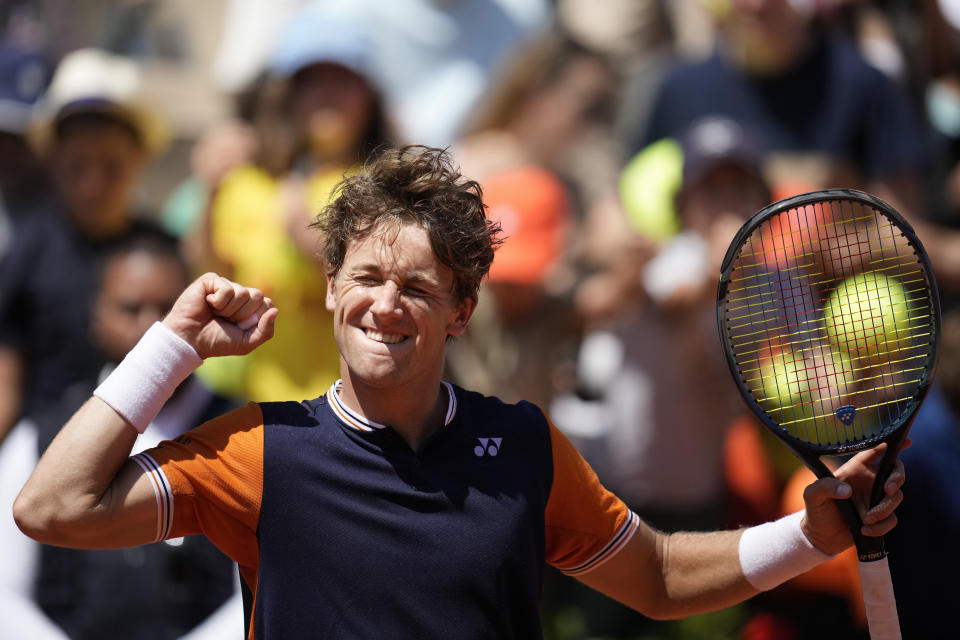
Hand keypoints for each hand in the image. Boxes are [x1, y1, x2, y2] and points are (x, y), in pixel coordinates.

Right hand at [162, 273, 277, 357]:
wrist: (190, 341)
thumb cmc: (217, 341)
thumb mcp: (247, 343)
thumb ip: (266, 331)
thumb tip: (275, 310)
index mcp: (250, 306)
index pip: (267, 304)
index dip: (255, 318)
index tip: (239, 327)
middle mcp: (239, 293)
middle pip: (258, 295)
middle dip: (243, 314)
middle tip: (227, 320)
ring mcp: (225, 285)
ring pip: (243, 292)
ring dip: (229, 310)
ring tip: (216, 314)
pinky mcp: (211, 280)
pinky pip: (227, 289)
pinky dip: (218, 303)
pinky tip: (207, 305)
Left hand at [799, 441, 907, 554]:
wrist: (821, 536)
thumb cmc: (816, 510)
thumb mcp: (812, 496)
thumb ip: (824, 487)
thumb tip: (847, 491)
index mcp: (855, 469)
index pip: (875, 452)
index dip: (890, 444)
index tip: (906, 441)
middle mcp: (869, 481)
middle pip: (895, 471)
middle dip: (897, 478)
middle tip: (888, 489)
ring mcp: (877, 499)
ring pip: (896, 497)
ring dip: (883, 509)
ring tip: (865, 519)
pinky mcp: (881, 517)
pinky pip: (892, 519)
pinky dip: (881, 526)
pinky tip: (865, 530)